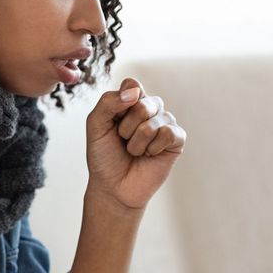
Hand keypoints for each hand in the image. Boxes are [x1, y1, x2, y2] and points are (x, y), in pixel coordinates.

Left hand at [85, 78, 185, 211]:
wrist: (113, 187)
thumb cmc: (104, 156)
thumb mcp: (95, 125)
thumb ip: (108, 102)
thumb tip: (135, 92)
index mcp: (131, 101)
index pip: (132, 85)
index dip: (120, 104)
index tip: (112, 122)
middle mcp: (151, 109)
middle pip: (143, 104)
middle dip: (127, 128)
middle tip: (123, 141)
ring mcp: (165, 123)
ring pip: (154, 122)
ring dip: (137, 142)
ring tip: (134, 151)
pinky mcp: (177, 140)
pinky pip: (169, 133)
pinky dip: (153, 148)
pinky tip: (150, 155)